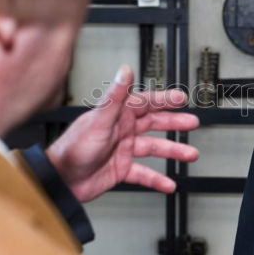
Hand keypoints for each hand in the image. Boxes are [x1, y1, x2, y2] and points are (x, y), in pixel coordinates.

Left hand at [46, 64, 198, 201]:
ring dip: (172, 151)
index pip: (146, 103)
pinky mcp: (121, 170)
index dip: (165, 99)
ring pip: (153, 149)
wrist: (61, 179)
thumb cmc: (73, 148)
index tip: (181, 97)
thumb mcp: (99, 119)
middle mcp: (122, 131)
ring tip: (189, 154)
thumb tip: (125, 70)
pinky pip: (144, 173)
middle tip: (192, 123)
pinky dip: (157, 179)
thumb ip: (115, 96)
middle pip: (154, 124)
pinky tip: (168, 183)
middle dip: (174, 123)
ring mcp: (123, 150)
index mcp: (118, 116)